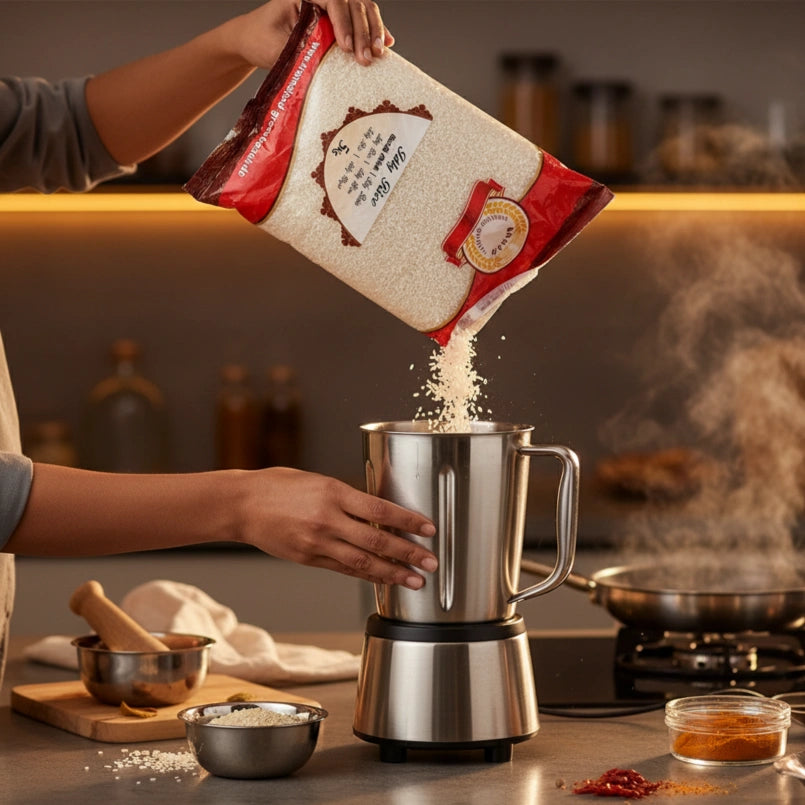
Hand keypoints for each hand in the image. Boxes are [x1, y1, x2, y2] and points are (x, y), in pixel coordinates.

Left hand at [229, 0, 394, 69]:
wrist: (253, 39)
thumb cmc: (261, 39)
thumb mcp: (277, 47)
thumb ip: (302, 49)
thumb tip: (326, 60)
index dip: (343, 21)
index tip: (346, 47)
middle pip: (353, 3)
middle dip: (363, 30)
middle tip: (366, 57)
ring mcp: (331, 6)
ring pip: (362, 8)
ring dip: (372, 31)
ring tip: (378, 53)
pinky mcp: (338, 20)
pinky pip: (361, 20)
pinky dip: (374, 31)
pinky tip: (386, 43)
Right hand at [238, 467, 436, 588]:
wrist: (241, 504)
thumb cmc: (279, 485)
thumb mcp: (319, 481)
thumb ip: (347, 497)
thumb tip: (378, 512)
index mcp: (333, 493)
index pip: (381, 510)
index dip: (408, 521)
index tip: (429, 529)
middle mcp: (328, 520)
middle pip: (377, 541)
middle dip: (409, 553)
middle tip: (432, 562)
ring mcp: (317, 543)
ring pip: (364, 562)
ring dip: (393, 572)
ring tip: (415, 580)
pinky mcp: (309, 559)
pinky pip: (345, 570)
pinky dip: (368, 575)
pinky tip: (384, 579)